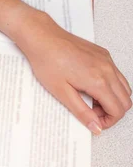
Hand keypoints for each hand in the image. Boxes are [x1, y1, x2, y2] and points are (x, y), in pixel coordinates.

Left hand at [13, 10, 131, 133]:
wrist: (42, 39)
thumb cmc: (47, 62)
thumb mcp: (61, 93)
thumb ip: (81, 112)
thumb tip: (95, 127)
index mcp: (98, 82)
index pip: (118, 109)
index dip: (108, 121)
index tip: (95, 123)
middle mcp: (108, 70)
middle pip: (126, 100)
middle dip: (112, 112)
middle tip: (91, 113)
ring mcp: (107, 60)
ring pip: (124, 87)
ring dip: (111, 99)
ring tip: (88, 100)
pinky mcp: (103, 54)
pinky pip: (116, 74)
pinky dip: (110, 86)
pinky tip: (89, 87)